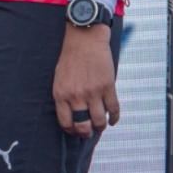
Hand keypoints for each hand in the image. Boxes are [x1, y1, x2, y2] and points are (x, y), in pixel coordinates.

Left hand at [53, 23, 118, 137]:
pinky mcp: (108, 87)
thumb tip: (70, 114)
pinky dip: (114, 118)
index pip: (65, 122)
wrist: (84, 39)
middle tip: (89, 132)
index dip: (71, 131)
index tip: (75, 131)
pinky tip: (112, 120)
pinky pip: (114, 109)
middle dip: (86, 133)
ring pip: (99, 121)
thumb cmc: (70, 58)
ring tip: (100, 126)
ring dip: (101, 127)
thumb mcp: (59, 77)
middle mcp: (76, 96)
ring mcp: (93, 92)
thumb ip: (63, 95)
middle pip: (83, 126)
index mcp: (61, 94)